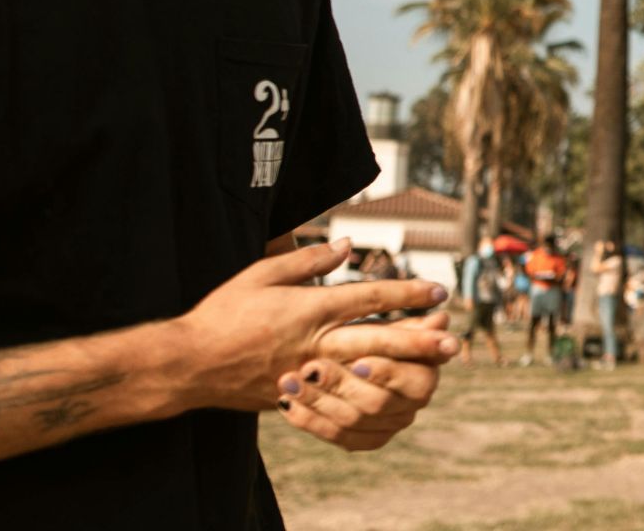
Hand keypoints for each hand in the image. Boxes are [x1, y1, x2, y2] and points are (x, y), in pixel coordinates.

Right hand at [172, 239, 453, 411]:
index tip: (439, 291)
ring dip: (405, 368)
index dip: (406, 293)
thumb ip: (307, 261)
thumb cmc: (223, 313)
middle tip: (453, 341)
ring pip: (367, 371)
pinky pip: (344, 398)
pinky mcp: (301, 397)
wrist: (190, 364)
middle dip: (420, 340)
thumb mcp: (261, 274)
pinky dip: (373, 395)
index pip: (369, 297)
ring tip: (436, 367)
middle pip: (378, 338)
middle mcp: (315, 341)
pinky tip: (396, 393)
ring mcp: (310, 373)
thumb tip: (347, 244)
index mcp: (309, 308)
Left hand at [276, 313, 455, 450]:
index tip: (359, 361)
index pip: (413, 381)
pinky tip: (286, 403)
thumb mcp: (382, 326)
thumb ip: (407, 327)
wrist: (337, 357)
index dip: (386, 373)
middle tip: (309, 367)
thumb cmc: (365, 334)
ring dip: (316, 400)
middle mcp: (411, 406)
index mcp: (425, 375)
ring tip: (288, 381)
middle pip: (376, 404)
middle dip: (340, 384)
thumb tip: (442, 319)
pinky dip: (308, 420)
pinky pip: (334, 436)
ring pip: (350, 421)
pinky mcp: (364, 439)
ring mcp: (387, 426)